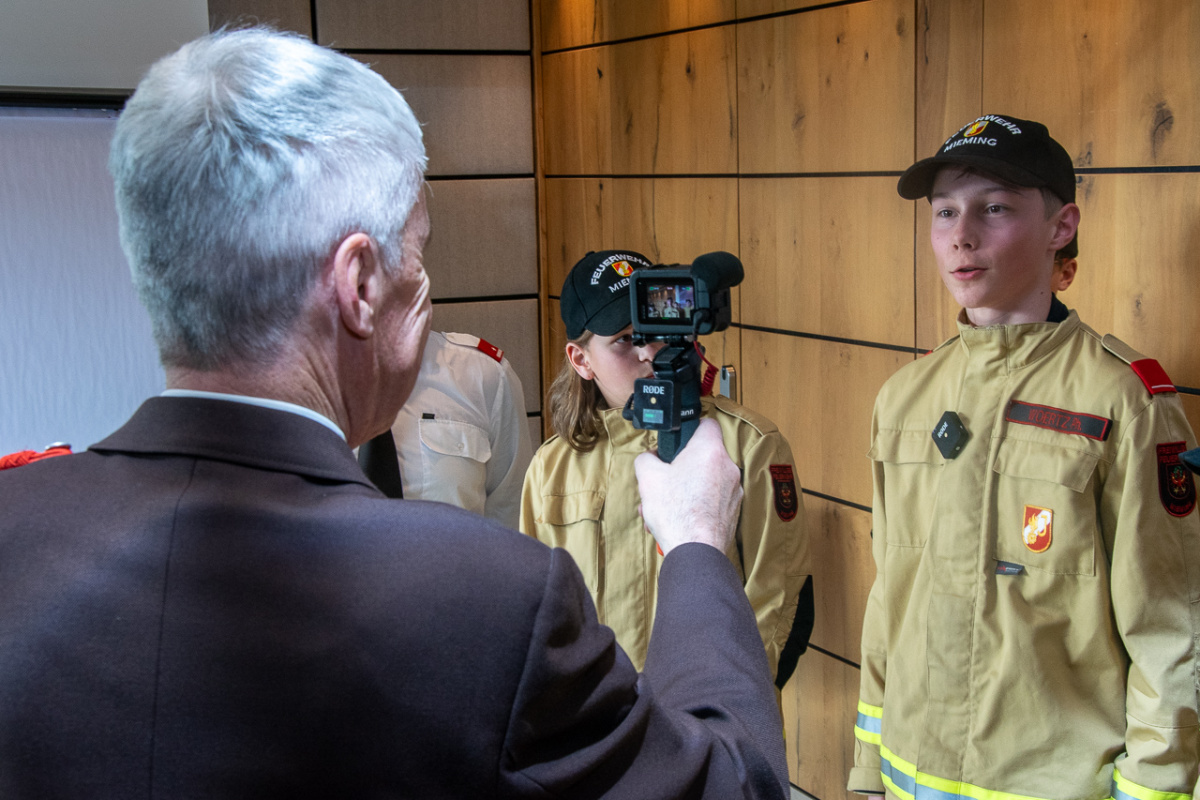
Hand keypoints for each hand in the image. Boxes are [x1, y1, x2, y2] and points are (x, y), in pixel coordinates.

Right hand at [635, 418, 741, 555]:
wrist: (695, 551)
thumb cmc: (676, 512)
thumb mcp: (648, 477)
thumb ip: (646, 459)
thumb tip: (650, 458)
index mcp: (709, 451)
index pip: (707, 424)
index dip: (690, 428)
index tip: (678, 440)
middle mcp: (727, 467)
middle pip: (703, 456)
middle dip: (681, 467)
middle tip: (665, 479)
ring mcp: (733, 490)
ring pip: (706, 480)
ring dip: (685, 489)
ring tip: (664, 507)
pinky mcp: (733, 511)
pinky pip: (712, 499)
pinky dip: (696, 504)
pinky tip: (677, 519)